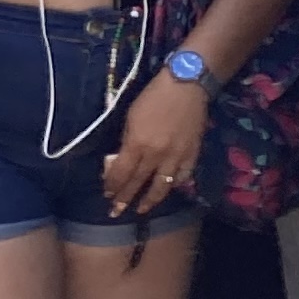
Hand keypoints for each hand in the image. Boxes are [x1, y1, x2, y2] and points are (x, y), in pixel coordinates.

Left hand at [103, 71, 207, 217]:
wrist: (187, 85)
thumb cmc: (154, 96)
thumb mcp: (131, 116)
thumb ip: (127, 141)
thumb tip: (122, 160)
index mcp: (138, 144)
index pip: (121, 173)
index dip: (112, 186)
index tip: (107, 194)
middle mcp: (157, 156)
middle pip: (138, 183)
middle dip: (125, 199)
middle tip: (116, 212)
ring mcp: (177, 156)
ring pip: (162, 186)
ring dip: (150, 200)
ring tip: (142, 209)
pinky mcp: (192, 153)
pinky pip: (183, 175)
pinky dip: (175, 184)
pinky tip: (169, 188)